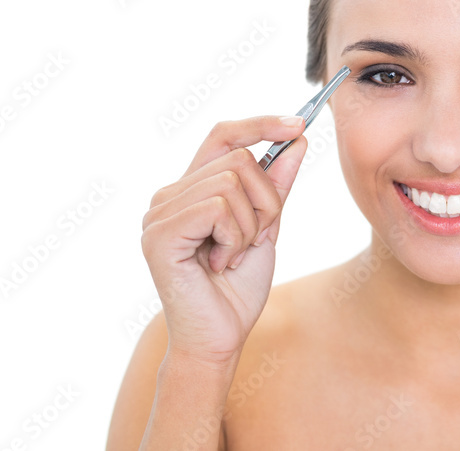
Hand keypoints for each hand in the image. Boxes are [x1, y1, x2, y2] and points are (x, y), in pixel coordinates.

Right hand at [140, 115, 306, 365]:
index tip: (300, 122)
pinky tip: (221, 262)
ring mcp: (159, 213)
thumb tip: (296, 138)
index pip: (223, 135)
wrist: (221, 337)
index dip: (260, 123)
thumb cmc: (237, 288)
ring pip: (232, 181)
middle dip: (266, 201)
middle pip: (238, 159)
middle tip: (255, 240)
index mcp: (192, 189)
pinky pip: (219, 207)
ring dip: (251, 224)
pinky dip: (235, 236)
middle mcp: (169, 195)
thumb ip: (276, 184)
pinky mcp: (159, 233)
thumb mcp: (267, 226)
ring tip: (233, 255)